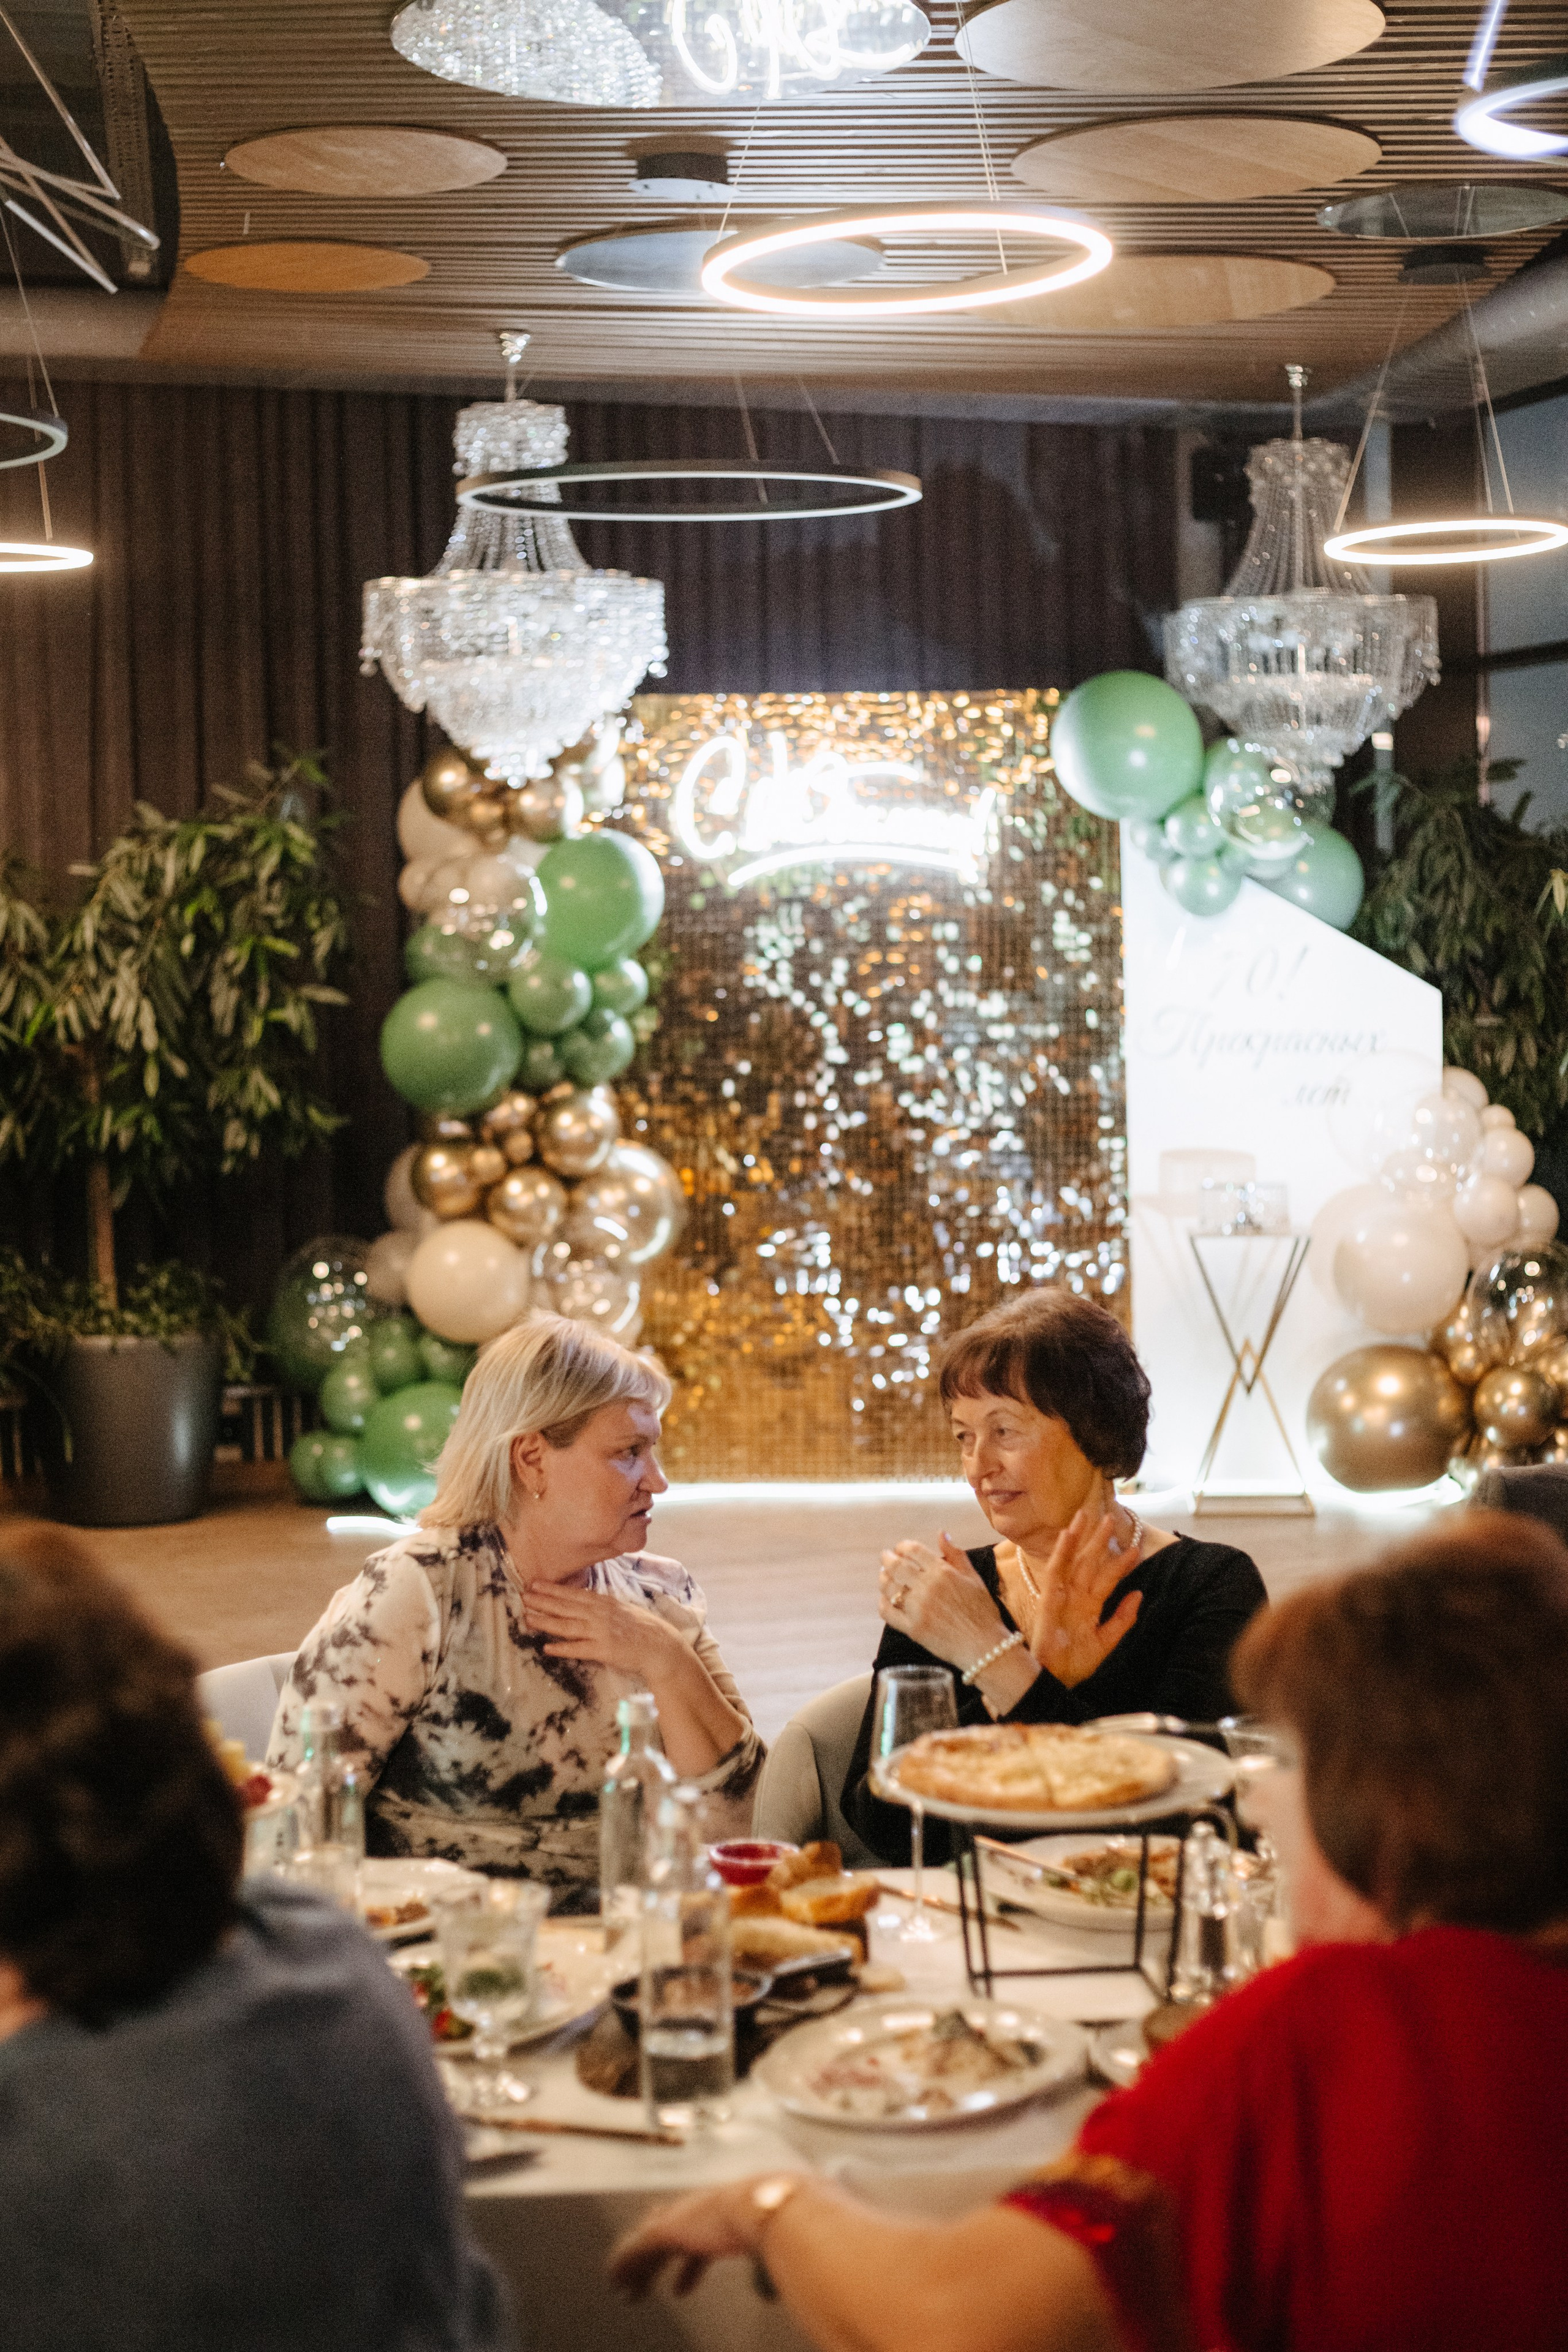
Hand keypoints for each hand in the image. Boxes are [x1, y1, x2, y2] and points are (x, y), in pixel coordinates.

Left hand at [519, 1582, 683, 1680]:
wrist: (660, 1646)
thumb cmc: (642, 1628)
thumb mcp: (621, 1609)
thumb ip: (602, 1606)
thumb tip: (582, 1603)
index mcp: (604, 1603)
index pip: (574, 1594)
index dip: (553, 1590)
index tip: (535, 1584)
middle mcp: (600, 1614)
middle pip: (566, 1607)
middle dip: (543, 1602)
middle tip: (523, 1597)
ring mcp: (601, 1632)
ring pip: (567, 1626)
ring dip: (546, 1622)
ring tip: (528, 1619)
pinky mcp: (603, 1650)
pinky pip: (579, 1649)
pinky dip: (562, 1648)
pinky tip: (548, 1648)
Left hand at [609, 2181, 777, 2299]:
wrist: (770, 2208)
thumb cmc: (781, 2224)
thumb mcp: (774, 2248)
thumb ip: (766, 2273)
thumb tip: (769, 2295)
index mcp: (727, 2212)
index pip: (700, 2236)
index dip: (691, 2263)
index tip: (682, 2280)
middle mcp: (701, 2211)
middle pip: (670, 2233)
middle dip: (657, 2259)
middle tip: (644, 2275)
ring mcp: (684, 2217)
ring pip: (649, 2244)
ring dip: (637, 2267)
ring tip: (622, 2288)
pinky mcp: (667, 2229)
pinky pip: (636, 2249)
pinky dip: (624, 2264)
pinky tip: (614, 2279)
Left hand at [878, 1533, 1008, 1674]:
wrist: (984, 1645)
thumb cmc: (982, 1611)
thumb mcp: (974, 1577)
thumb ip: (955, 1554)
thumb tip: (941, 1533)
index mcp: (942, 1571)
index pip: (913, 1550)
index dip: (902, 1546)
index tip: (899, 1549)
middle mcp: (927, 1587)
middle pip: (896, 1566)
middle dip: (887, 1558)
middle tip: (885, 1557)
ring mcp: (918, 1608)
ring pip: (889, 1587)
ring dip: (883, 1579)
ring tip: (883, 1577)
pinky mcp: (912, 1628)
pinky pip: (888, 1612)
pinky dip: (882, 1603)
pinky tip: (885, 1600)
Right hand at [1019, 1509, 1141, 1689]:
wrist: (1053, 1681)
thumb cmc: (1074, 1664)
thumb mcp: (1105, 1643)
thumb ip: (1122, 1620)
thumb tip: (1138, 1594)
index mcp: (1090, 1606)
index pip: (1108, 1579)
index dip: (1121, 1564)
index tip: (1136, 1549)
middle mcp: (1076, 1596)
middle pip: (1089, 1562)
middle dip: (1098, 1540)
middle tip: (1109, 1517)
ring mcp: (1062, 1595)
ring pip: (1071, 1560)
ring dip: (1079, 1538)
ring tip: (1086, 1516)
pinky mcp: (1049, 1599)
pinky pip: (1055, 1572)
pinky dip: (1061, 1553)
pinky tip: (1068, 1536)